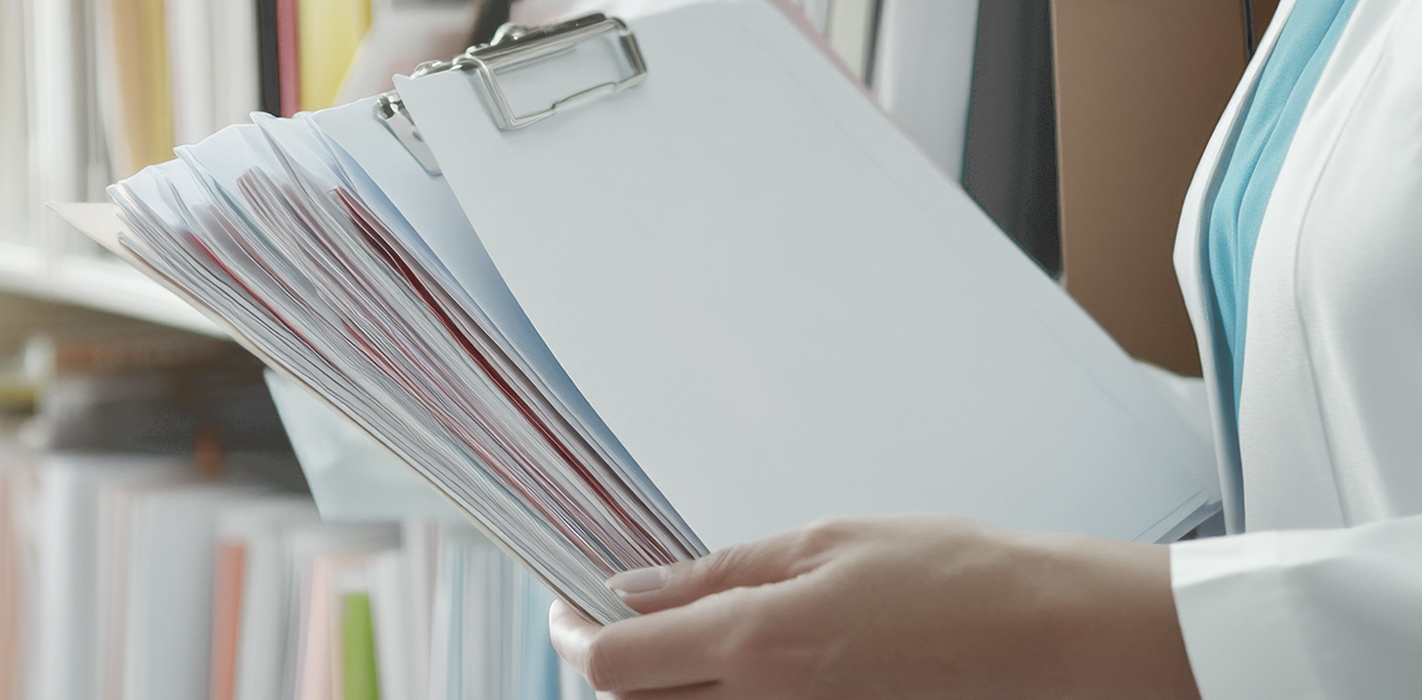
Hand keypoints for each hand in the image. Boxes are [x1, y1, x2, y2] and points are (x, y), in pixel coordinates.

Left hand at [550, 514, 1197, 698]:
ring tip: (678, 639)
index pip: (611, 663)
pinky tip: (738, 663)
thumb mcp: (824, 543)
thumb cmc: (954, 576)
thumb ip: (718, 573)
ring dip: (661, 688)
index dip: (570, 634)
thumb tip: (634, 588)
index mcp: (757, 643)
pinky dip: (718, 699)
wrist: (1052, 638)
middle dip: (609, 664)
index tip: (565, 606)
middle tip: (618, 618)